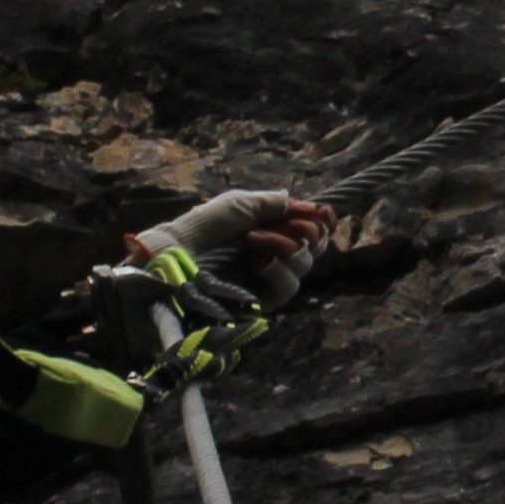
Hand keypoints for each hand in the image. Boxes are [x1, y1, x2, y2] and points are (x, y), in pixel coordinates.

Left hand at [135, 188, 330, 306]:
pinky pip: (288, 287)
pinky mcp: (262, 300)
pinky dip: (277, 270)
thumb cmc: (205, 225)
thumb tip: (308, 206)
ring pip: (305, 266)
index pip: (313, 228)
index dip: (324, 221)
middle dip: (305, 231)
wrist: (180, 254)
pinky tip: (256, 262)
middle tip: (282, 224)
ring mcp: (270, 277)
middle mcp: (276, 252)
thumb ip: (276, 204)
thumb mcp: (241, 204)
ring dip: (284, 246)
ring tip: (253, 241)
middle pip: (316, 246)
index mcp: (273, 227)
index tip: (323, 213)